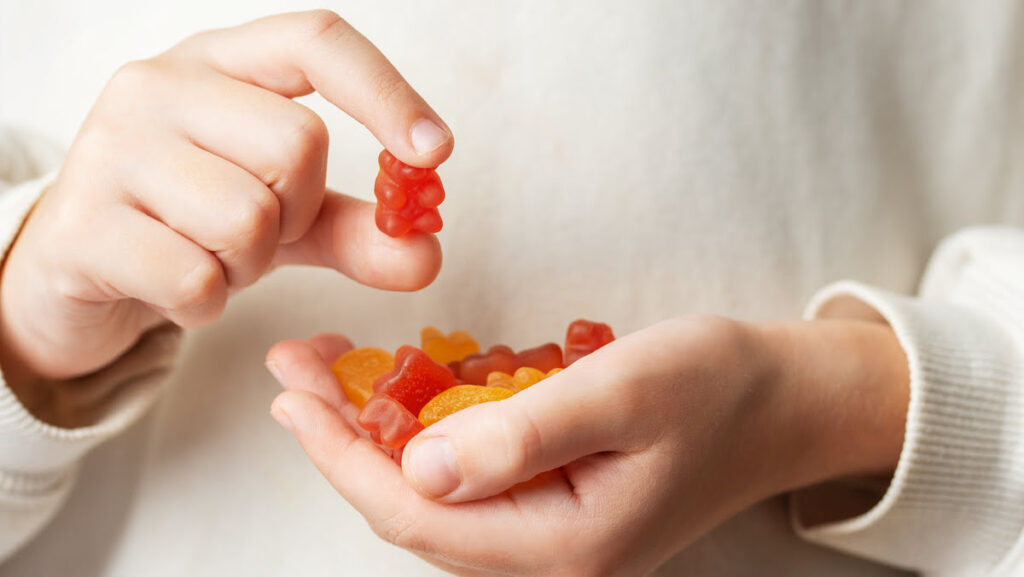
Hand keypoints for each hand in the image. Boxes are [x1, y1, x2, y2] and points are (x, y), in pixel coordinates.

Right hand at [0, 11, 452, 386]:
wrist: (78, 266)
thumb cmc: (190, 220)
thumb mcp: (286, 216)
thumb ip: (359, 230)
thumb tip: (427, 255)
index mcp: (222, 62)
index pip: (317, 42)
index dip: (387, 93)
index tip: (435, 152)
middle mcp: (161, 85)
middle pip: (296, 146)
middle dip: (297, 212)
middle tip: (257, 230)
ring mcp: (111, 147)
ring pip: (248, 217)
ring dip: (248, 264)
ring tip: (210, 256)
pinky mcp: (81, 224)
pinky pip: (196, 279)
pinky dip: (205, 303)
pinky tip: (174, 288)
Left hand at [265, 316, 908, 575]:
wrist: (785, 400)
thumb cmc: (717, 387)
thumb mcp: (625, 392)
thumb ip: (522, 433)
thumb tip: (417, 470)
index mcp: (563, 546)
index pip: (417, 515)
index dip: (343, 456)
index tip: (294, 397)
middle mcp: (550, 559)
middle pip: (414, 507)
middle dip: (348, 437)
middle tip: (301, 370)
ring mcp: (553, 535)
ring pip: (436, 489)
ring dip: (383, 426)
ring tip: (340, 367)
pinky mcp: (558, 503)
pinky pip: (475, 472)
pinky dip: (437, 424)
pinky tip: (420, 377)